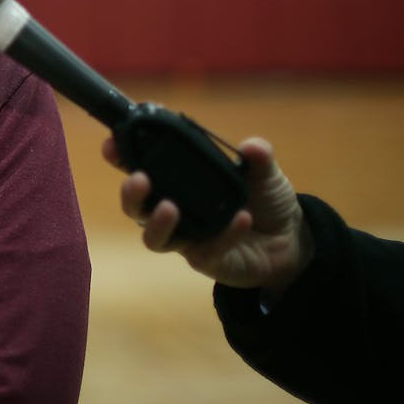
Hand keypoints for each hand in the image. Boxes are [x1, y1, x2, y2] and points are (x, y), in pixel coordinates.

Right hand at [103, 135, 313, 296]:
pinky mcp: (205, 260)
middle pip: (135, 206)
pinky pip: (205, 251)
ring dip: (156, 223)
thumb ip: (258, 158)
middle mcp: (172, 208)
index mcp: (177, 179)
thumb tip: (253, 147)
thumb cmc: (264, 199)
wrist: (291, 239)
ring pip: (154, 238)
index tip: (112, 143)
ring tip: (170, 208)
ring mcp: (186, 237)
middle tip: (139, 180)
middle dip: (130, 193)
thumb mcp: (264, 172)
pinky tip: (241, 219)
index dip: (122, 154)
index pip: (140, 165)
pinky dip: (223, 235)